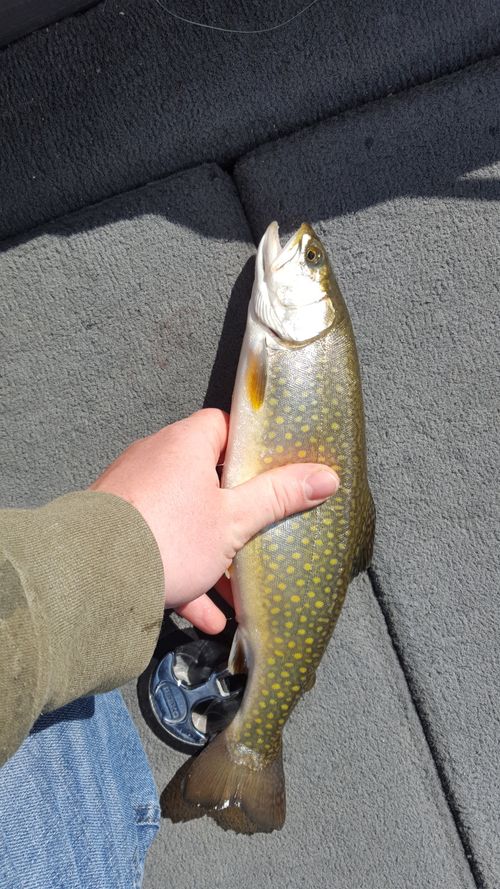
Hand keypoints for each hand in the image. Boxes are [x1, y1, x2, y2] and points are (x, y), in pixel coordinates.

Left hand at [90, 409, 338, 633]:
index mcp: (184, 444)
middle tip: (264, 529)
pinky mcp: (118, 531)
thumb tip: (328, 477)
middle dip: (236, 512)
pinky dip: (184, 577)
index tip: (276, 467)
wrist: (90, 578)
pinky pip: (160, 549)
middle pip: (206, 478)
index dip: (251, 444)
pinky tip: (208, 617)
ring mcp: (133, 496)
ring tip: (239, 590)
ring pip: (184, 521)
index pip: (223, 426)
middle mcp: (154, 461)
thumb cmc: (170, 536)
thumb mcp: (234, 520)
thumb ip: (279, 497)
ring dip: (213, 556)